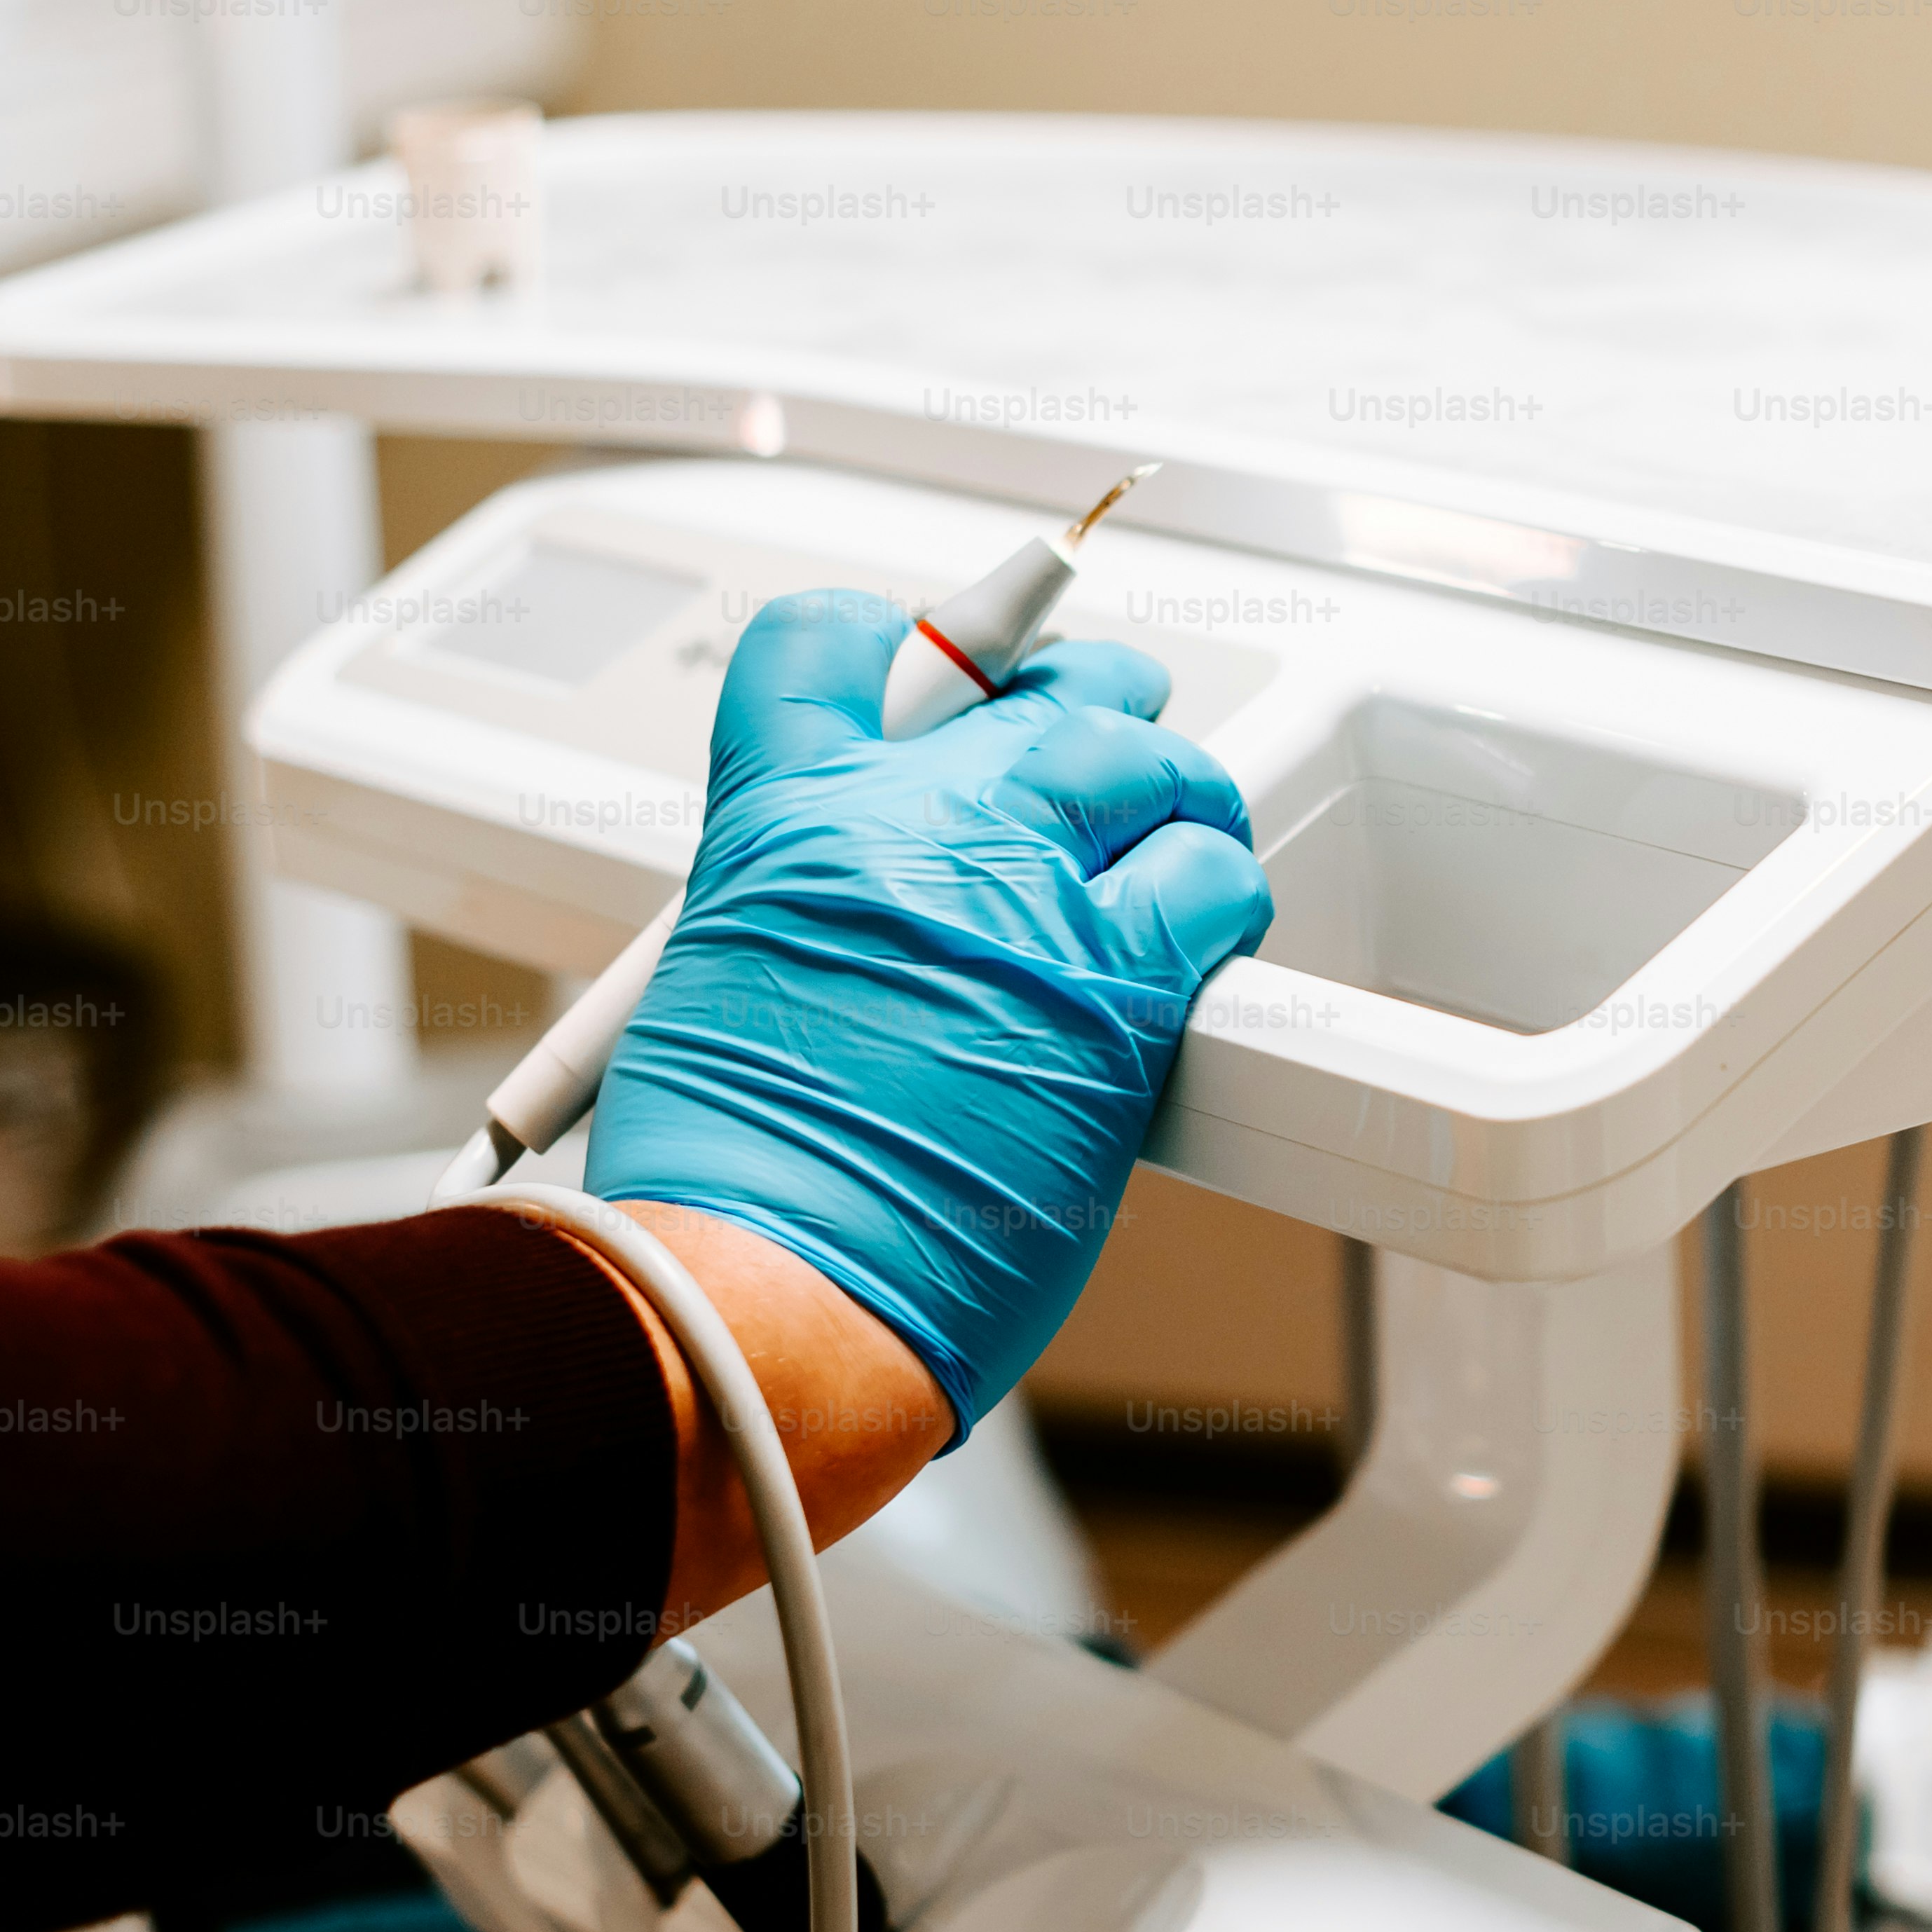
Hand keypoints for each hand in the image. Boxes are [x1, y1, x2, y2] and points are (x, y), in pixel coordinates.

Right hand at [587, 590, 1271, 1458]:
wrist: (764, 1292)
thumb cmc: (726, 1191)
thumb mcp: (710, 991)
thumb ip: (801, 918)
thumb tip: (855, 933)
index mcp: (782, 823)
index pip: (824, 644)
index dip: (896, 639)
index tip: (940, 670)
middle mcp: (905, 829)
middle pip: (1038, 688)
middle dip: (1083, 709)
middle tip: (1101, 764)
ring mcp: (1018, 895)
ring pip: (1145, 763)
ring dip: (1170, 797)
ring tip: (1168, 846)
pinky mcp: (1114, 986)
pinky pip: (1213, 878)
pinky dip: (1221, 893)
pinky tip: (1202, 936)